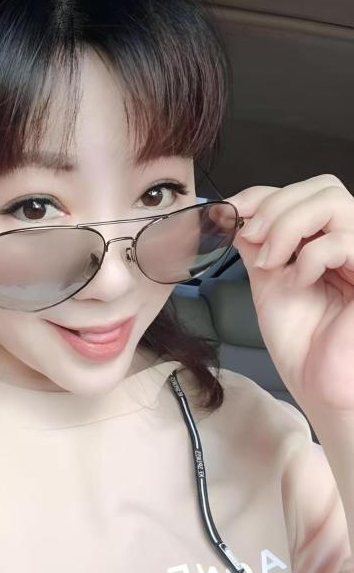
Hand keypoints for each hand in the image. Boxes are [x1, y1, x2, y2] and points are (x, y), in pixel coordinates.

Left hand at [224, 174, 353, 414]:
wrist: (320, 386)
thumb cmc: (303, 343)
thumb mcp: (269, 282)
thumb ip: (258, 246)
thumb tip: (233, 216)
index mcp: (327, 240)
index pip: (302, 192)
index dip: (263, 194)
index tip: (230, 209)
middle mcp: (351, 241)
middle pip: (321, 186)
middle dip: (275, 206)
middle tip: (252, 239)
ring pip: (333, 201)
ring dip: (288, 225)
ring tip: (271, 261)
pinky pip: (345, 240)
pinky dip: (310, 255)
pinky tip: (298, 279)